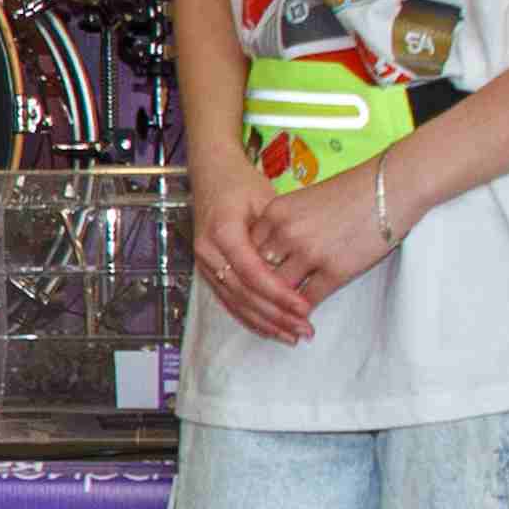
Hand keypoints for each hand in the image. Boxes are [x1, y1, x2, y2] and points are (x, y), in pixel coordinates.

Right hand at [189, 160, 318, 345]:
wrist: (211, 173)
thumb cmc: (242, 183)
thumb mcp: (265, 202)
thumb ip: (277, 237)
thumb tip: (298, 272)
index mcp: (223, 232)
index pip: (253, 273)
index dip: (279, 294)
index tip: (304, 308)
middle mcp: (208, 252)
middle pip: (243, 294)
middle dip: (275, 316)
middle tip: (303, 329)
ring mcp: (204, 264)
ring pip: (234, 303)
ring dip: (264, 323)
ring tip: (292, 335)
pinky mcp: (206, 271)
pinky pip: (228, 301)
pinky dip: (250, 318)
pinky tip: (270, 329)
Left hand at [254, 167, 397, 311]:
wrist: (390, 188)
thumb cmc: (351, 191)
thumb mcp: (304, 201)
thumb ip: (282, 224)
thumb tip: (270, 252)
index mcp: (275, 212)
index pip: (247, 250)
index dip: (248, 268)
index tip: (252, 280)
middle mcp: (286, 232)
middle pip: (259, 272)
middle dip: (260, 290)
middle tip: (261, 305)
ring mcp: (310, 252)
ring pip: (280, 290)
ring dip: (280, 305)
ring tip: (281, 316)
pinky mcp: (335, 270)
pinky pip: (308, 299)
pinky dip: (304, 310)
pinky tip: (304, 315)